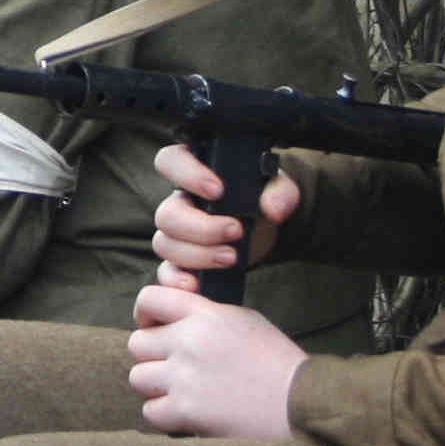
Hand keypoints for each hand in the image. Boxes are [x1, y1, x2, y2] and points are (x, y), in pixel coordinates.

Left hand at [127, 282, 309, 438]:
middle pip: (137, 343)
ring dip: (156, 387)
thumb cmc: (278, 363)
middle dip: (153, 357)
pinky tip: (187, 414)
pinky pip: (150, 411)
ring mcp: (184, 376)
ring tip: (182, 392)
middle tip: (175, 369)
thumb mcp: (245, 321)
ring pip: (138, 378)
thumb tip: (173, 319)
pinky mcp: (186, 410)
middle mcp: (189, 341)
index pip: (150, 298)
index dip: (145, 314)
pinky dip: (165, 415)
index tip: (154, 328)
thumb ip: (206, 315)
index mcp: (205, 314)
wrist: (300, 404)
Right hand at [149, 139, 296, 288]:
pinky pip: (166, 272)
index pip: (170, 161)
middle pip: (167, 214)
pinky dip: (177, 280)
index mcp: (194, 171)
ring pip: (165, 244)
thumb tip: (272, 210)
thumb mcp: (277, 189)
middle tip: (235, 231)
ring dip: (198, 254)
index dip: (186, 175)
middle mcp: (178, 202)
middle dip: (201, 228)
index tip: (218, 191)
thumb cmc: (262, 198)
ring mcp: (176, 234)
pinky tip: (197, 284)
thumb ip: (279, 193)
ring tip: (232, 257)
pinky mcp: (181, 262)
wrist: (264, 226)